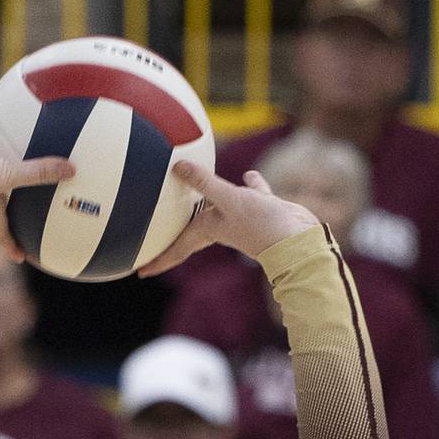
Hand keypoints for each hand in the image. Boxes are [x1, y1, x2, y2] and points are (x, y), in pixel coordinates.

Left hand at [137, 162, 319, 276]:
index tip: (140, 271)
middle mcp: (222, 226)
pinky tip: (250, 175)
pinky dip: (250, 185)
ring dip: (209, 202)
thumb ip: (203, 183)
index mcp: (209, 230)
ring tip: (198, 196)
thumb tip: (177, 167)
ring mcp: (242, 218)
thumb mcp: (228, 199)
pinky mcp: (262, 209)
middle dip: (175, 236)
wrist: (298, 238)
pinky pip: (252, 194)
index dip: (159, 259)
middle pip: (192, 232)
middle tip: (158, 238)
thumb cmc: (261, 224)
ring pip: (221, 209)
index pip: (177, 248)